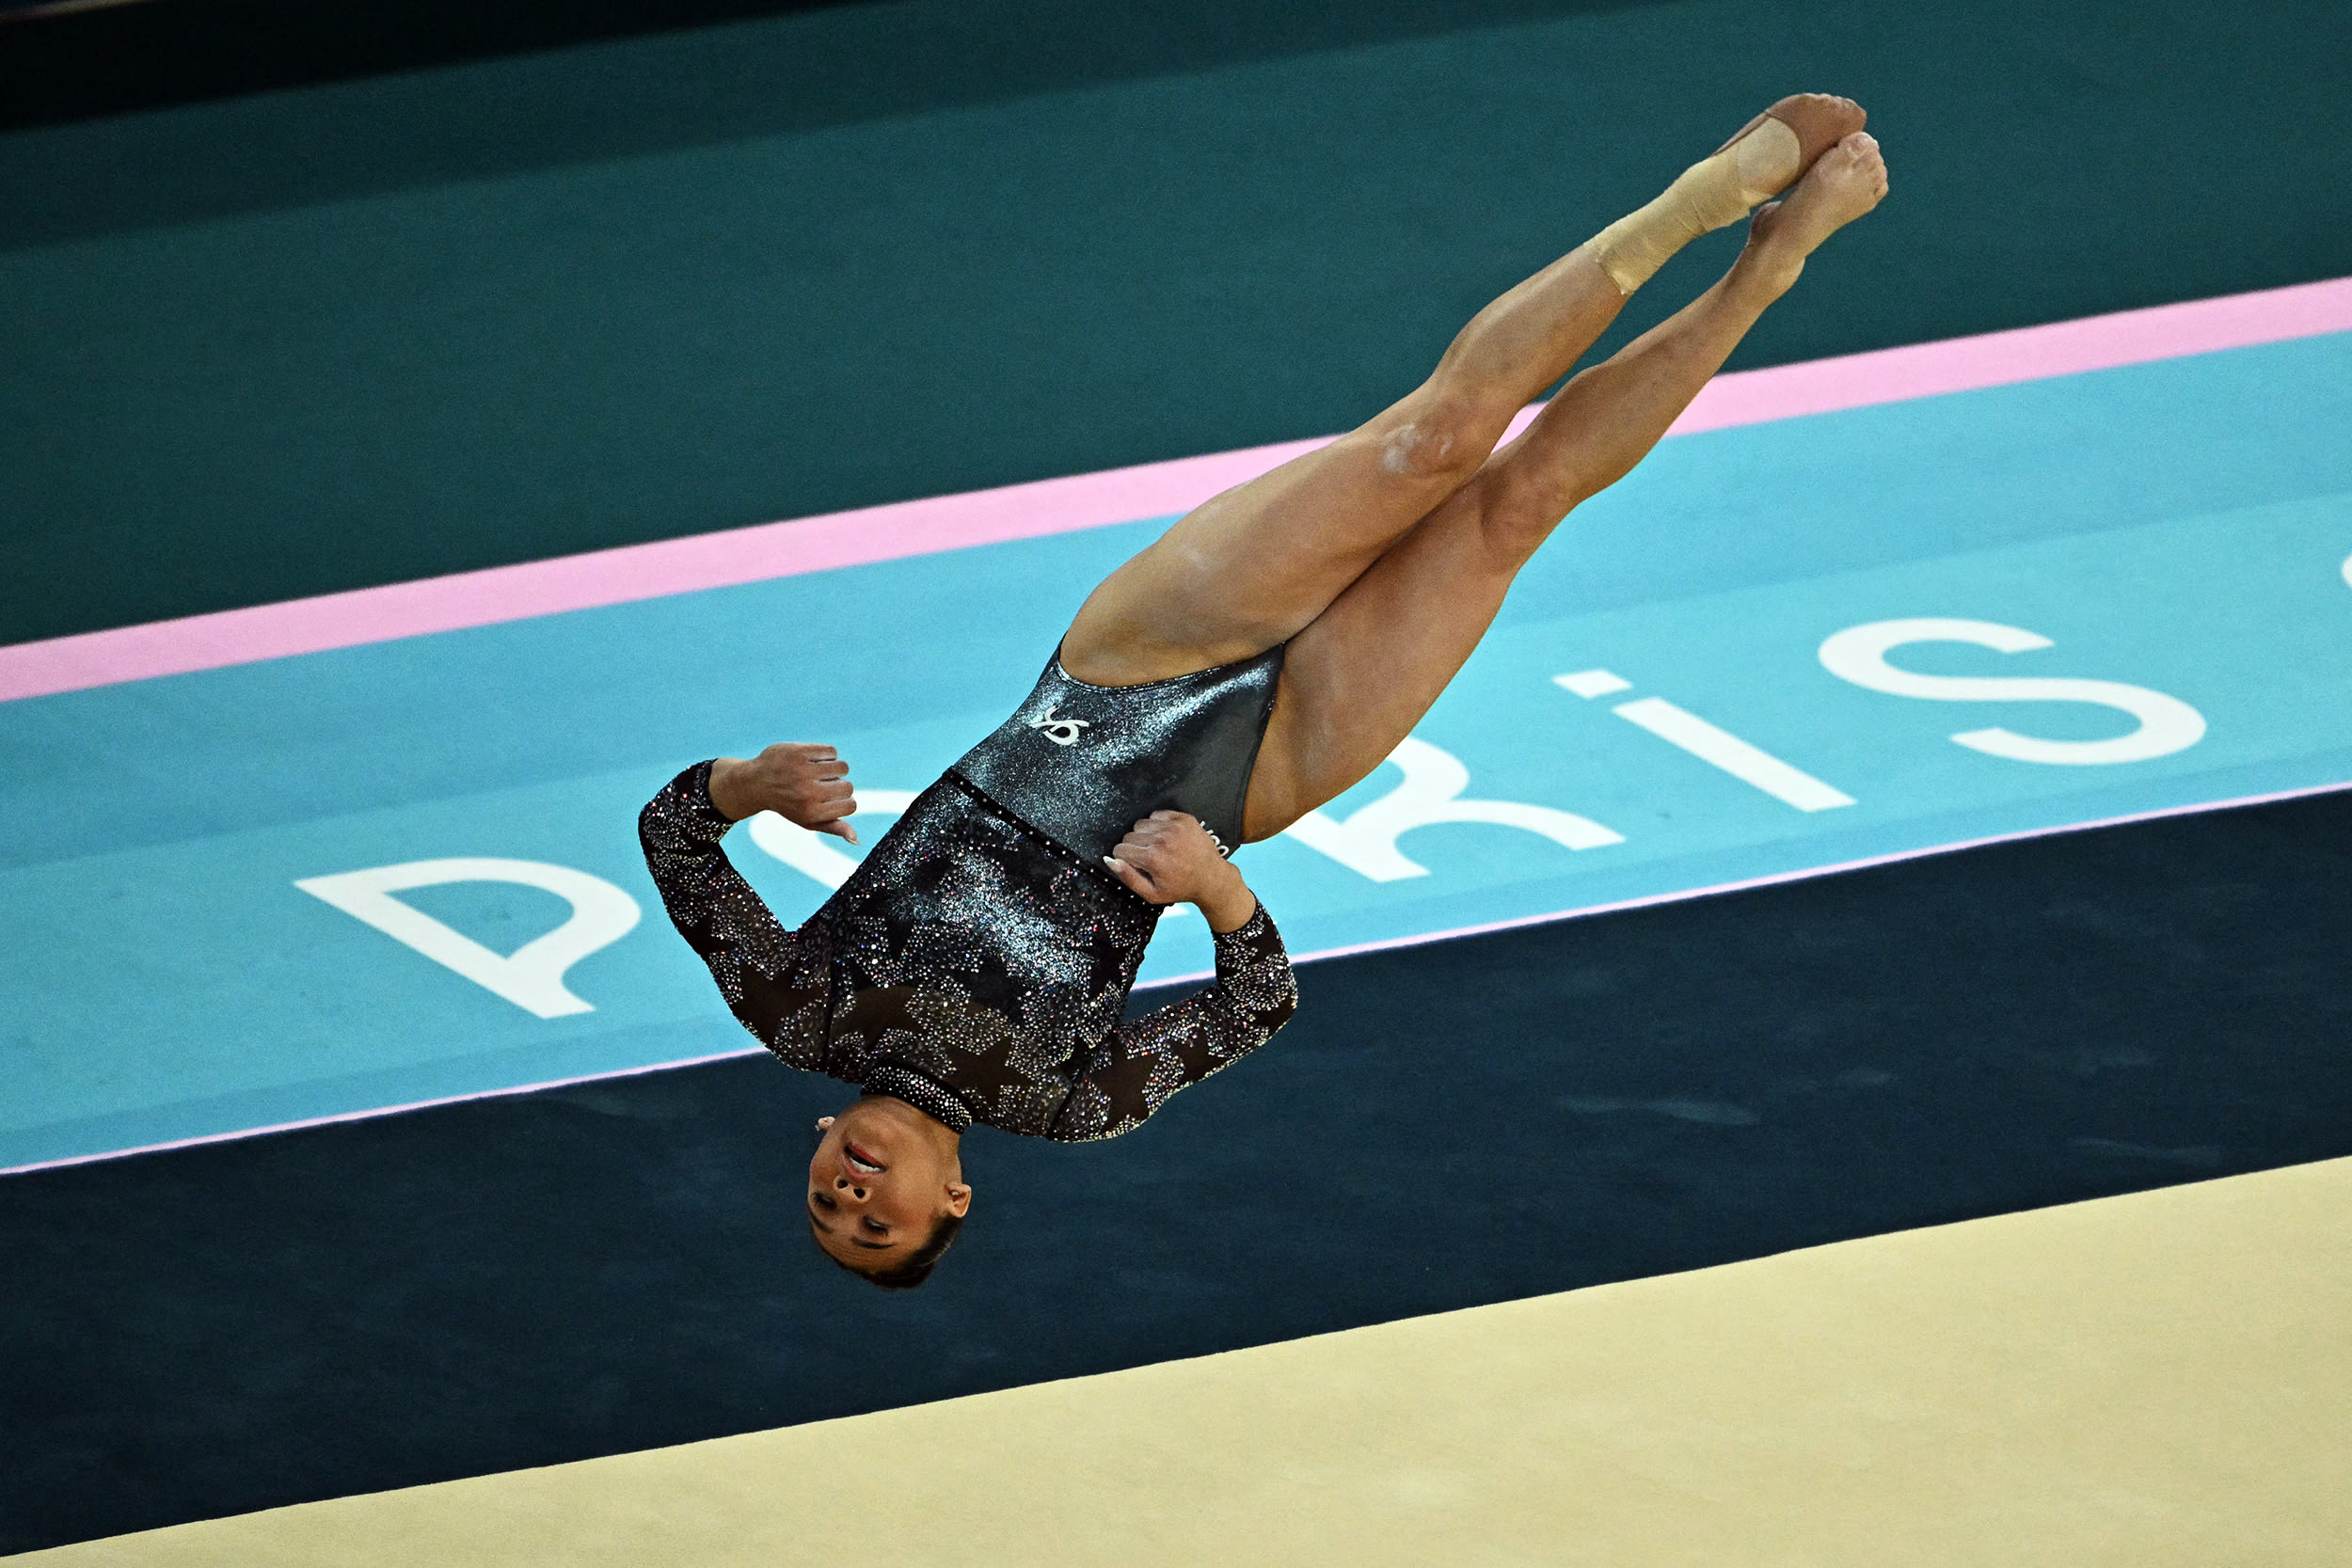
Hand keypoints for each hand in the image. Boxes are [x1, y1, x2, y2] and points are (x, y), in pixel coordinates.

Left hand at [707, 744, 859, 841]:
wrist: (755, 783)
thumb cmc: (787, 804)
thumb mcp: (808, 821)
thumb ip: (833, 828)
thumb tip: (857, 839)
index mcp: (811, 812)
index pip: (851, 805)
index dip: (844, 801)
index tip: (830, 800)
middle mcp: (807, 792)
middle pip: (848, 787)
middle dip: (839, 785)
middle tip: (821, 786)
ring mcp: (802, 771)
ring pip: (842, 767)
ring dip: (835, 769)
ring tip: (819, 772)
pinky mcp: (798, 752)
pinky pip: (831, 751)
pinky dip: (827, 755)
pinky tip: (812, 760)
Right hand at [1102, 811, 1255, 930]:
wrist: (1211, 878)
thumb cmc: (1182, 888)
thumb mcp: (1152, 893)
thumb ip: (1128, 877)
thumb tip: (1110, 860)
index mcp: (1153, 859)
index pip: (1120, 849)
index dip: (1125, 858)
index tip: (1135, 864)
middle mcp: (1162, 840)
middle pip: (1129, 835)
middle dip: (1134, 847)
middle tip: (1149, 858)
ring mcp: (1174, 827)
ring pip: (1141, 824)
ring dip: (1145, 835)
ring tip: (1159, 848)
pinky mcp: (1183, 818)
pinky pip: (1156, 814)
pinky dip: (1157, 825)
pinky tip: (1167, 838)